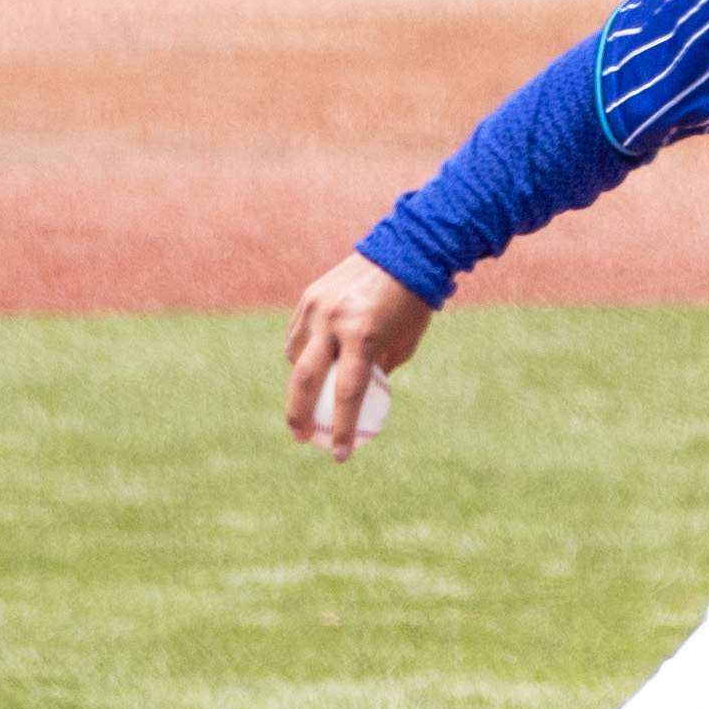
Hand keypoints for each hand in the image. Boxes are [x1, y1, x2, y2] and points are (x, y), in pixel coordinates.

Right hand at [287, 257, 434, 454]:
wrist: (404, 252)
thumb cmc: (412, 306)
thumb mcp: (402, 344)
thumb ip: (375, 370)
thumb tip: (356, 399)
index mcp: (363, 336)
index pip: (347, 394)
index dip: (342, 429)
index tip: (340, 456)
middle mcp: (334, 322)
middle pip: (305, 380)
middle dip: (298, 415)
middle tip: (302, 438)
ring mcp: (317, 307)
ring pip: (296, 356)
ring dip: (300, 380)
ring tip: (310, 396)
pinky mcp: (309, 297)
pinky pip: (297, 335)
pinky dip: (301, 353)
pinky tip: (309, 365)